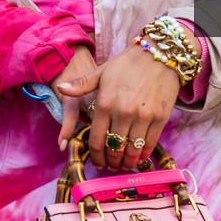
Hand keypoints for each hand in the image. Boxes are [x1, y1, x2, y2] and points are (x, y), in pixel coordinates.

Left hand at [57, 45, 181, 170]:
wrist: (160, 54)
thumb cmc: (128, 63)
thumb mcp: (102, 71)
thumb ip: (81, 85)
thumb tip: (61, 88)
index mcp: (104, 103)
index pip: (96, 139)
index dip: (96, 156)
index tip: (97, 162)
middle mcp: (122, 112)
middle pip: (113, 148)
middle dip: (111, 162)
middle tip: (111, 166)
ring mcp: (142, 117)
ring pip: (131, 149)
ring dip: (126, 162)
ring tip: (124, 165)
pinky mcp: (159, 118)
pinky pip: (149, 144)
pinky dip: (143, 154)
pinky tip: (139, 157)